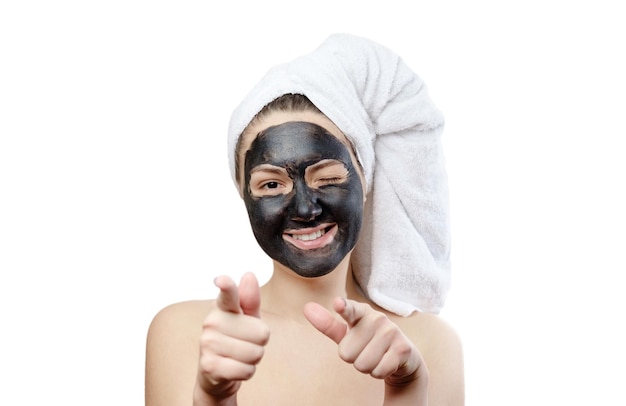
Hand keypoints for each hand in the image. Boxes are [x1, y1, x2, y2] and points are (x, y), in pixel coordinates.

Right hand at [194, 273, 269, 404]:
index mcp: (222, 307)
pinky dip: (246, 372)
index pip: (227, 294)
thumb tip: (248, 275)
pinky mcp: (209, 366)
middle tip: (245, 344)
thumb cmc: (237, 341)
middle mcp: (212, 322)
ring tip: (239, 357)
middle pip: (262, 333)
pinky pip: (246, 370)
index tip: (222, 280)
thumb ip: (250, 300)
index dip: (227, 287)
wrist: (216, 374)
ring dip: (253, 359)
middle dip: (260, 343)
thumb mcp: (248, 319)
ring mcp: (208, 343)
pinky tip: (233, 369)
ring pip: (255, 353)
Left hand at [304, 298, 426, 399]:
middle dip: (354, 358)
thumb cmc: (368, 342)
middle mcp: (377, 318)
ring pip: (362, 364)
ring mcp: (391, 332)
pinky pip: (378, 371)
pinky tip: (387, 362)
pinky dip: (379, 372)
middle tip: (366, 351)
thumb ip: (327, 324)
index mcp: (361, 312)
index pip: (349, 310)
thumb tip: (307, 308)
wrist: (402, 357)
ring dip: (367, 367)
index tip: (338, 304)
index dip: (343, 307)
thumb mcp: (347, 334)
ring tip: (376, 356)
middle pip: (346, 354)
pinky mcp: (402, 348)